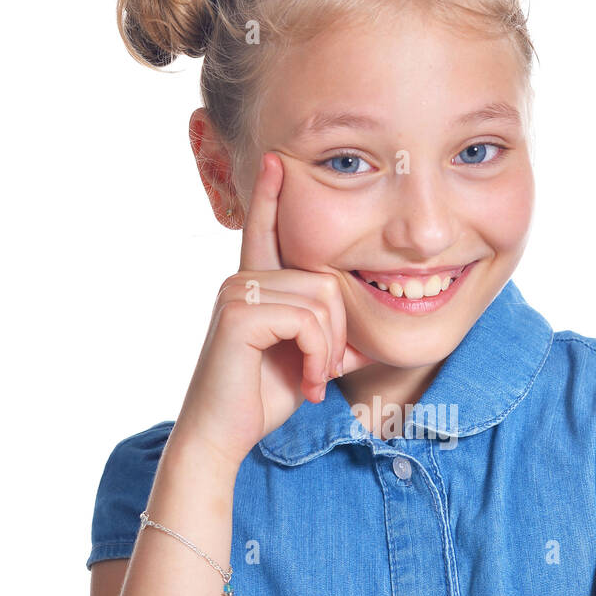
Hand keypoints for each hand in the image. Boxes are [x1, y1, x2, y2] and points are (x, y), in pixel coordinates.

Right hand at [171, 152, 375, 468]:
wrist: (223, 435)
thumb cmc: (262, 398)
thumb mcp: (306, 359)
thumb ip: (329, 334)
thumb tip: (371, 328)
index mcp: (254, 284)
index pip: (265, 230)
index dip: (272, 196)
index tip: (277, 160)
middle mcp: (241, 280)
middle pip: (326, 280)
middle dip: (338, 334)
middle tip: (319, 373)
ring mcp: (238, 292)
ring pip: (322, 301)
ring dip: (328, 351)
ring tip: (310, 380)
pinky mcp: (239, 313)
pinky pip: (308, 321)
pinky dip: (316, 357)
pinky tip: (304, 383)